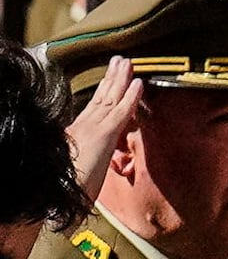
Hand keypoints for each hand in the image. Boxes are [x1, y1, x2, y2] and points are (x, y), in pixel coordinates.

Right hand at [63, 59, 142, 205]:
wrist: (56, 197)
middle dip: (112, 78)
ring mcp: (92, 129)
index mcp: (76, 134)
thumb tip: (91, 157)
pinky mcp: (102, 136)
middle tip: (121, 61)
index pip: (94, 108)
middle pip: (101, 98)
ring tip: (128, 63)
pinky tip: (139, 83)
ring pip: (110, 99)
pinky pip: (121, 112)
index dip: (104, 92)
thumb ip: (85, 158)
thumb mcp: (76, 169)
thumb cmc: (66, 189)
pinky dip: (131, 97)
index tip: (112, 78)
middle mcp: (82, 127)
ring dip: (120, 79)